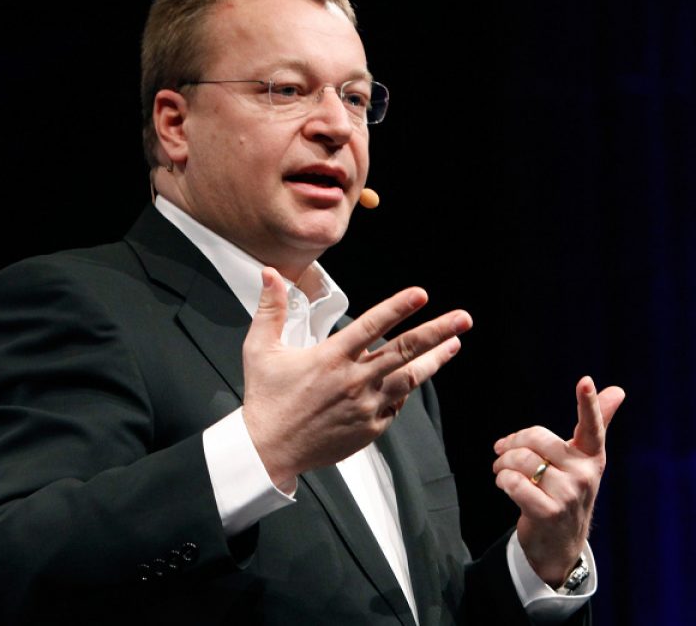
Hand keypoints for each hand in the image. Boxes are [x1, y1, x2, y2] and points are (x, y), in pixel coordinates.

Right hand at [241, 267, 472, 489]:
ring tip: (455, 345)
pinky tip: (413, 381)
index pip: (372, 326)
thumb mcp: (260, 348)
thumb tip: (271, 274)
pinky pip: (395, 406)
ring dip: (435, 361)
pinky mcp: (370, 428)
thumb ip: (270, 309)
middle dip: (437, 332)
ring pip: (410, 379)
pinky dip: (404, 391)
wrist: (269, 449)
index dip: (399, 308)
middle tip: (463, 318)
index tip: (421, 294)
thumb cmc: (265, 398)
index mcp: (330, 358)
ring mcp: (366, 406)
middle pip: (405, 351)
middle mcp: (354, 380)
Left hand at [492, 376, 624, 585]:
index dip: (588, 403)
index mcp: (591, 456)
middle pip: (535, 439)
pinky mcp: (548, 512)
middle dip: (511, 444)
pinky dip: (501, 480)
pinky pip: (512, 482)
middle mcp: (585, 473)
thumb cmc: (566, 489)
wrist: (559, 541)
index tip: (584, 381)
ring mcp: (568, 495)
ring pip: (520, 460)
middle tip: (502, 452)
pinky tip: (506, 486)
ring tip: (502, 471)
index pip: (591, 425)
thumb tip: (617, 390)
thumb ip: (595, 424)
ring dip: (501, 464)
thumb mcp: (581, 459)